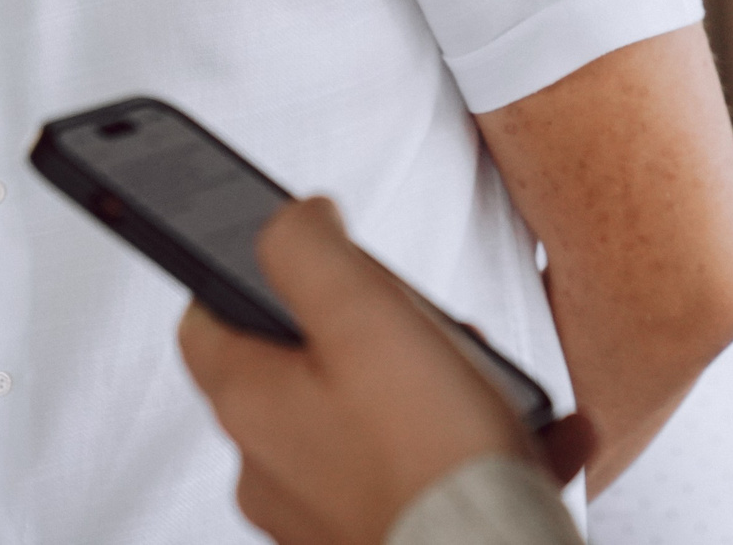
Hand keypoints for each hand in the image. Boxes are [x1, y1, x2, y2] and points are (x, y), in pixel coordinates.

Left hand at [178, 198, 592, 544]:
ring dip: (431, 386)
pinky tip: (527, 428)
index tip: (300, 251)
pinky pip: (422, 465)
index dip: (248, 271)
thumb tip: (293, 218)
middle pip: (299, 364)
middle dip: (370, 330)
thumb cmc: (431, 460)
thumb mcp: (363, 315)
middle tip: (420, 325)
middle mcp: (272, 464)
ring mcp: (322, 507)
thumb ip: (309, 248)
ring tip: (485, 384)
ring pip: (368, 413)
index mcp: (251, 403)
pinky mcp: (377, 530)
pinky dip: (469, 440)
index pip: (204, 317)